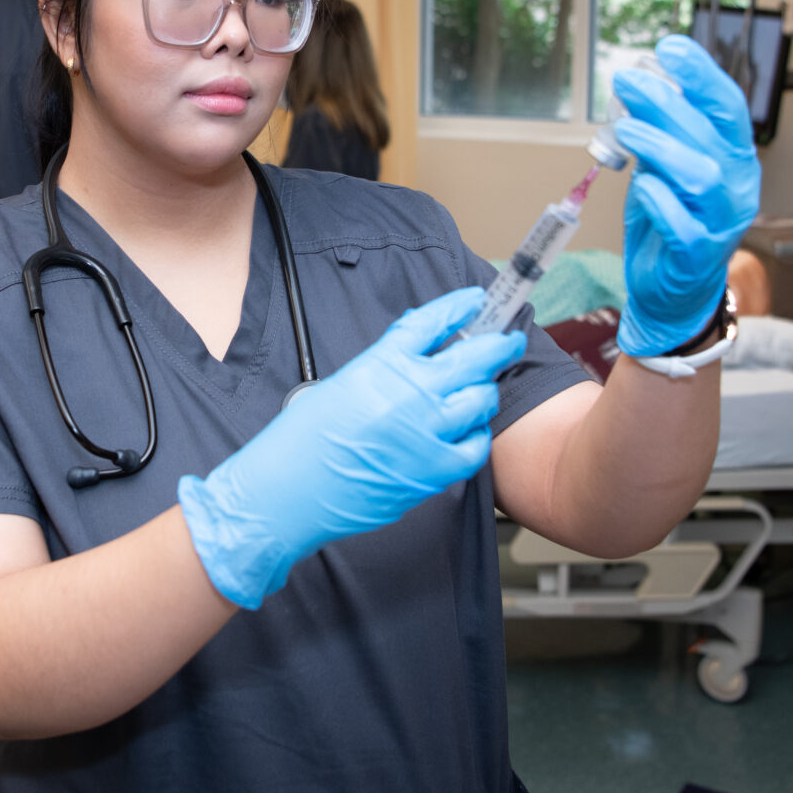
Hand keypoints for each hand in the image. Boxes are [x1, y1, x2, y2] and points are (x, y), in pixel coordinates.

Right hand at [177, 288, 524, 608]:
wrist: (286, 492)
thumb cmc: (301, 442)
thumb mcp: (339, 385)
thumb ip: (382, 368)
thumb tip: (415, 354)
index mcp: (380, 365)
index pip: (431, 323)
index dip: (458, 307)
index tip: (474, 301)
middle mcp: (408, 393)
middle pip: (473, 357)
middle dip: (498, 345)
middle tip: (507, 342)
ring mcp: (424, 432)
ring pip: (481, 400)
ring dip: (484, 393)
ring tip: (480, 392)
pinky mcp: (431, 471)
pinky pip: (475, 448)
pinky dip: (476, 437)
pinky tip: (467, 434)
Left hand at [610, 34, 760, 356]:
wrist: (674, 289)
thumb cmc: (671, 219)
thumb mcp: (663, 166)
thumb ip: (658, 129)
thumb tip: (638, 83)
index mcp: (733, 157)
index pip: (726, 106)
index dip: (701, 74)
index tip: (669, 47)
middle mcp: (737, 186)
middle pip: (709, 135)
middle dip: (668, 102)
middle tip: (629, 81)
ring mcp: (721, 222)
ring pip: (701, 176)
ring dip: (662, 147)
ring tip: (626, 131)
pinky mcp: (698, 254)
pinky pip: (682, 223)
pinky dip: (659, 201)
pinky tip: (640, 186)